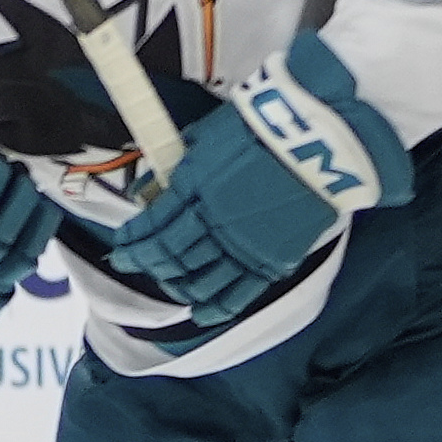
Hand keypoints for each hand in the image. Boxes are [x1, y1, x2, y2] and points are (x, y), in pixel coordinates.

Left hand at [100, 38, 404, 320]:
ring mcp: (243, 245)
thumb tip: (149, 189)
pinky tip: (202, 313)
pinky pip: (240, 291)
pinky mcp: (273, 258)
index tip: (122, 249)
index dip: (134, 244)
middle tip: (139, 267)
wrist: (319, 142)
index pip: (154, 228)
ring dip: (179, 286)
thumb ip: (176, 165)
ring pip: (201, 278)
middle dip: (150, 264)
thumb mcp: (205, 136)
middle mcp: (213, 224)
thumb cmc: (260, 127)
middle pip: (172, 256)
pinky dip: (218, 307)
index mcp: (193, 190)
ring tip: (169, 285)